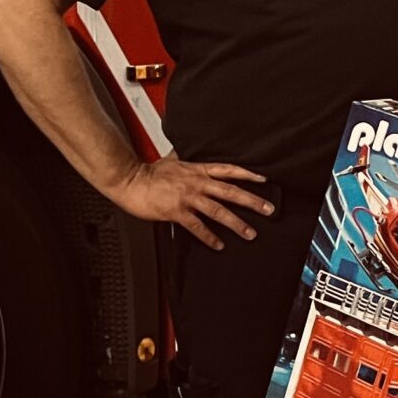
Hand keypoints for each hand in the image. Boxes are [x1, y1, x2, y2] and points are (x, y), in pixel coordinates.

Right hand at [111, 155, 270, 248]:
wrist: (129, 180)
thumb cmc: (148, 172)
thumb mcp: (172, 160)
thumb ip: (184, 159)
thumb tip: (186, 152)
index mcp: (197, 170)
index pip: (229, 170)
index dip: (248, 175)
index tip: (264, 180)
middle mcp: (197, 183)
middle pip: (231, 192)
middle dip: (252, 201)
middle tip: (269, 210)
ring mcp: (188, 198)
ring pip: (218, 211)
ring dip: (236, 223)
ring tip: (250, 233)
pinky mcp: (176, 212)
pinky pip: (197, 226)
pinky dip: (209, 237)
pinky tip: (219, 244)